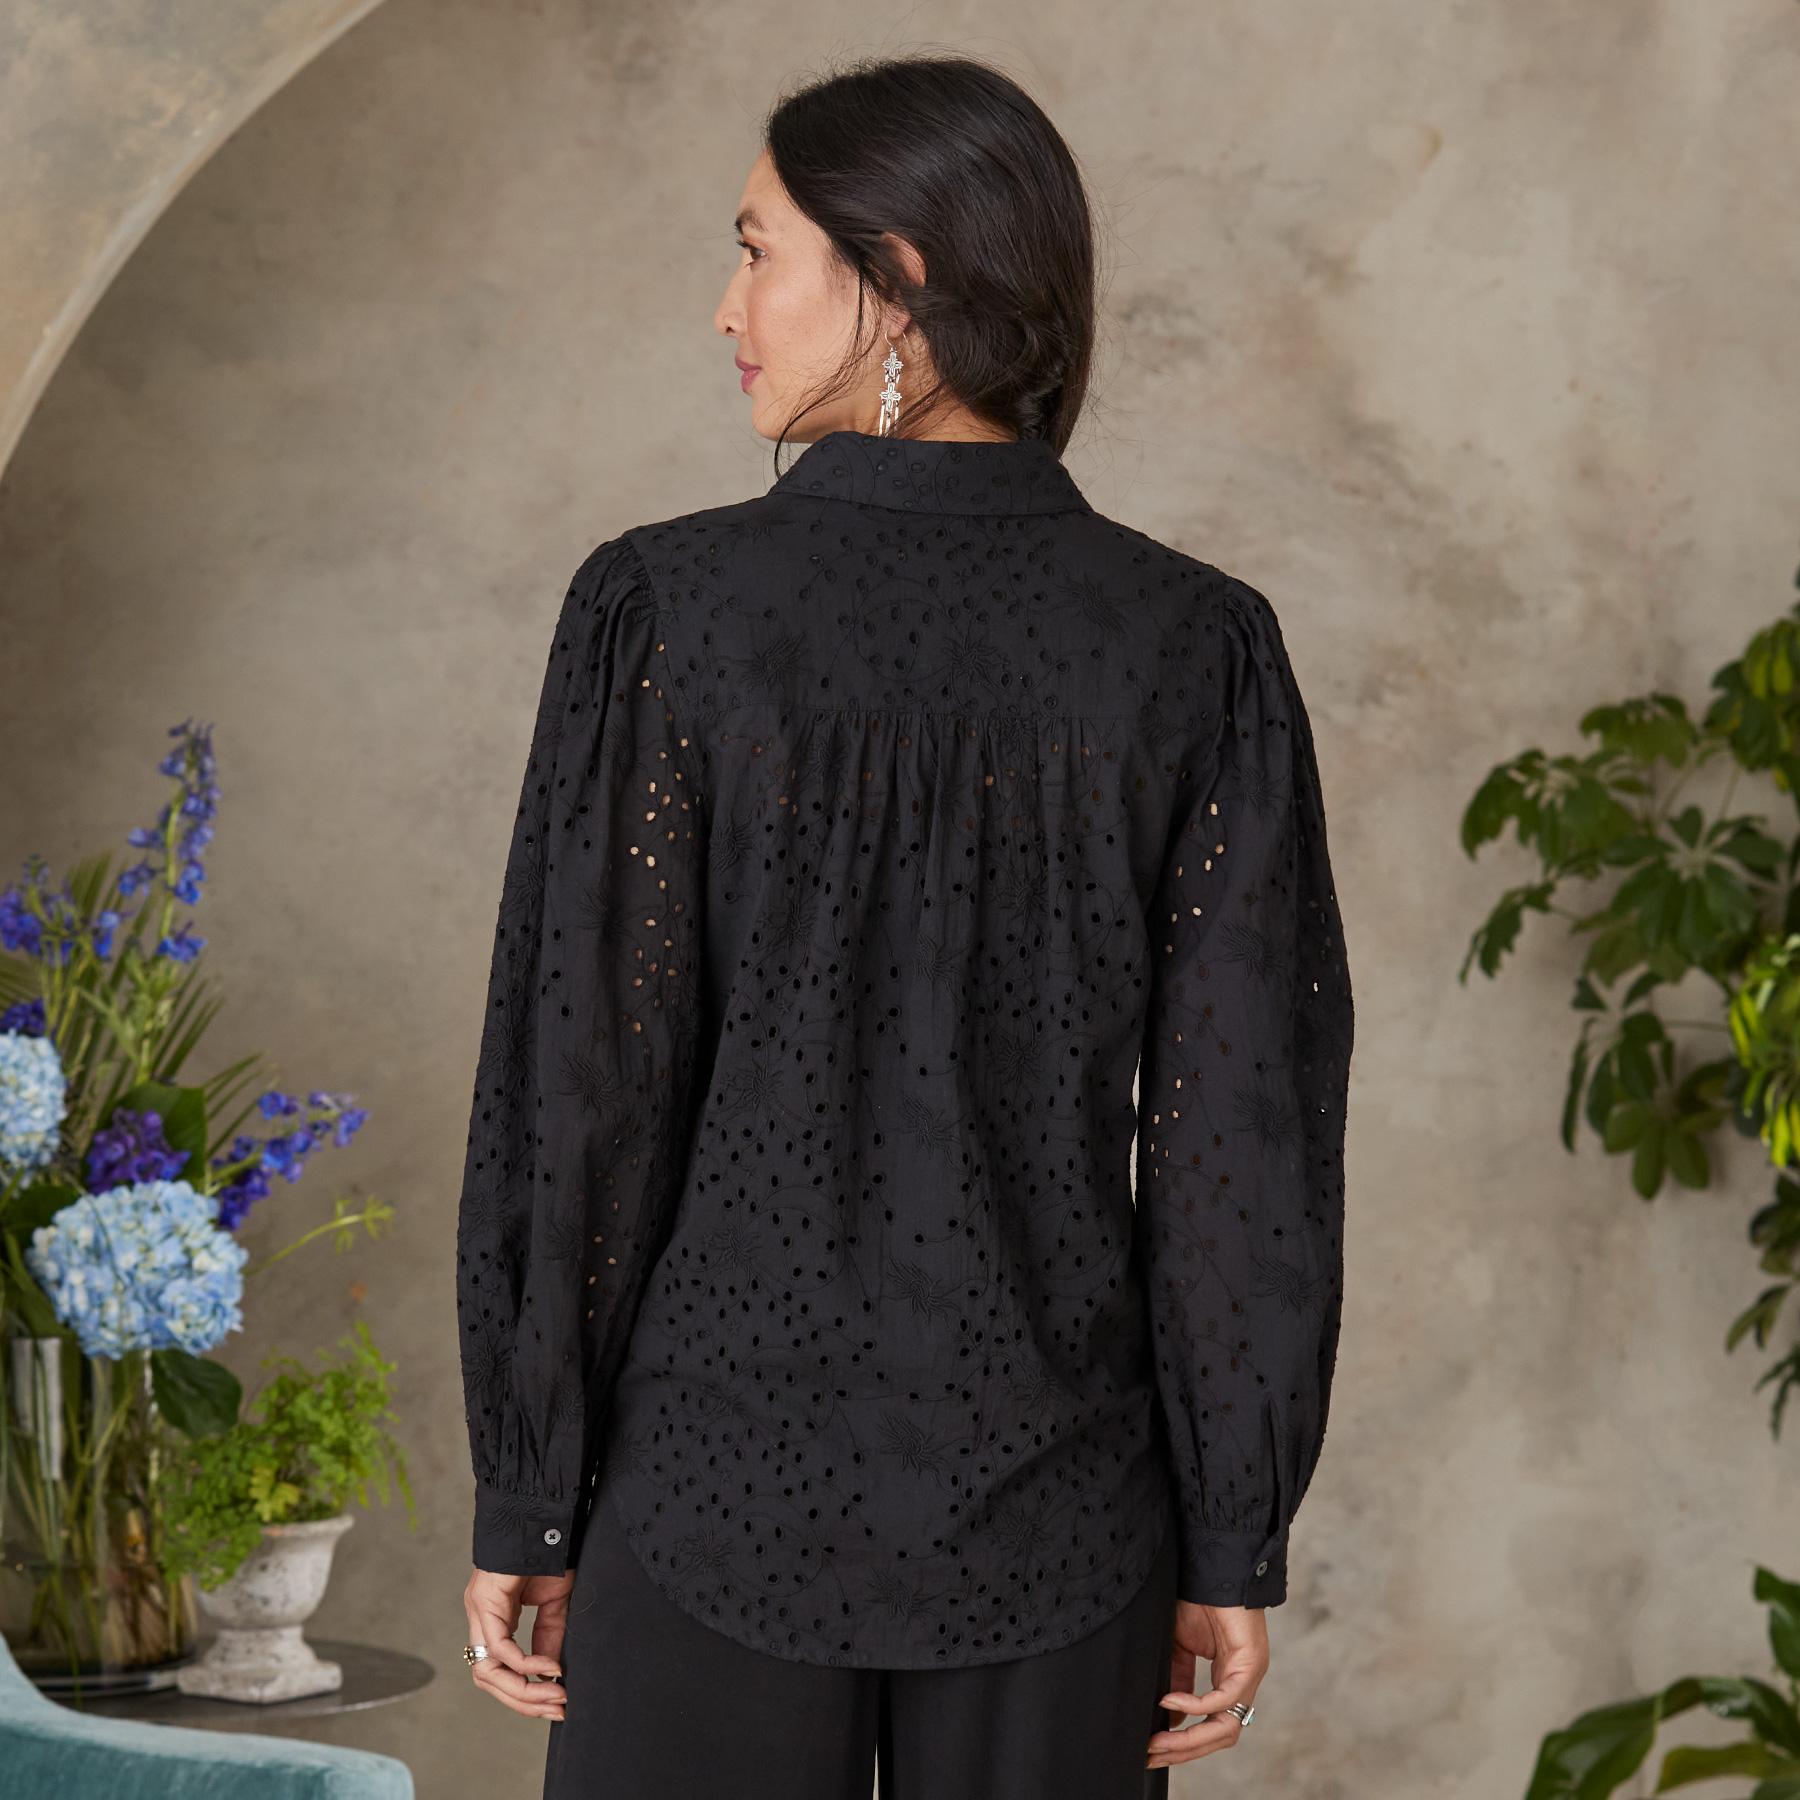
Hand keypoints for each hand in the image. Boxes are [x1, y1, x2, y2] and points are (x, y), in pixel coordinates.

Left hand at [463, 1565, 574, 1721]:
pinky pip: (499, 1647)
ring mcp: (479, 1611)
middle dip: (524, 1701)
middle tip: (556, 1709)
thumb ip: (549, 1637)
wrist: (543, 1515)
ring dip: (522, 1691)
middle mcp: (481, 1620)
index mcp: (495, 1619)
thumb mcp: (554, 1603)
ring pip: (487, 1672)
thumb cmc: (549, 1551)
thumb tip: (549, 1676)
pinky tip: (549, 1668)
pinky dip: (525, 1663)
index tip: (555, 1705)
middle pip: (490, 1681)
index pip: (499, 1673)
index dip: (525, 1694)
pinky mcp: (484, 1601)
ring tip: (554, 1695)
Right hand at [1145, 1598, 1267, 1769]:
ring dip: (1189, 1740)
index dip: (1184, 1744)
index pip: (1211, 1728)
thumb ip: (1178, 1678)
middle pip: (1218, 1736)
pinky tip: (1169, 1702)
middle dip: (1183, 1750)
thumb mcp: (1179, 1645)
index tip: (1153, 1751)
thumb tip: (1171, 1718)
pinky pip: (1224, 1699)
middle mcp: (1242, 1684)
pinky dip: (1195, 1705)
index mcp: (1228, 1681)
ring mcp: (1249, 1676)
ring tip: (1158, 1742)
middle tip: (1151, 1754)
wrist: (1212, 1567)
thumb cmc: (1197, 1600)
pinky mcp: (1250, 1664)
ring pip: (1224, 1728)